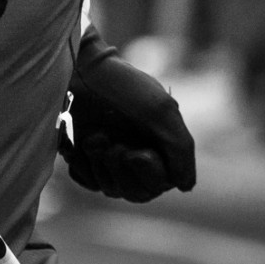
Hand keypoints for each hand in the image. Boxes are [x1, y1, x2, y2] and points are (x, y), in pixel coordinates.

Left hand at [60, 29, 195, 201]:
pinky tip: (79, 142)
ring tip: (95, 134)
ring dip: (99, 162)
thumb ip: (181, 149)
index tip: (135, 152)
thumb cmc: (123, 87)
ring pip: (109, 188)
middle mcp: (137, 154)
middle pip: (135, 192)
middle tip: (109, 140)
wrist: (80, 71)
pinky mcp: (84, 157)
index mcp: (159, 145)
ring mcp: (109, 157)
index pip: (159, 184)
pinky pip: (85, 180)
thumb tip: (186, 186)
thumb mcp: (161, 111)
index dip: (148, 172)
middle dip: (120, 167)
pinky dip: (82, 164)